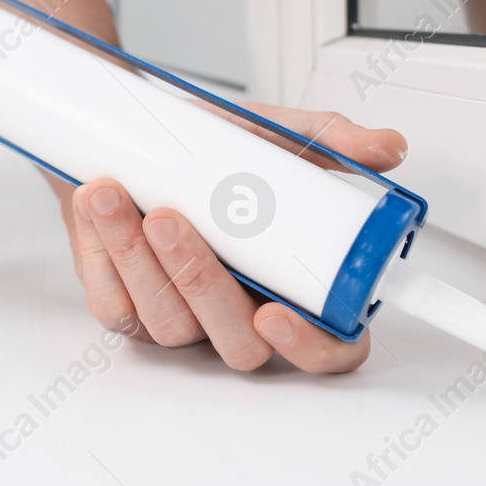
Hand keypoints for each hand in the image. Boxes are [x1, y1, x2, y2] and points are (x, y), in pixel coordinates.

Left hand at [55, 104, 406, 372]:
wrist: (129, 137)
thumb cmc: (205, 152)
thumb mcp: (271, 136)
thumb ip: (330, 140)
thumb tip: (387, 147)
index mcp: (294, 287)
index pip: (330, 349)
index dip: (311, 347)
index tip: (277, 312)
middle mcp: (242, 313)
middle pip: (240, 345)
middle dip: (200, 282)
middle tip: (171, 219)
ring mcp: (183, 320)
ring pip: (170, 323)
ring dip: (139, 258)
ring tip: (119, 196)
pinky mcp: (127, 311)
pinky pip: (117, 305)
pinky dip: (104, 252)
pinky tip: (98, 207)